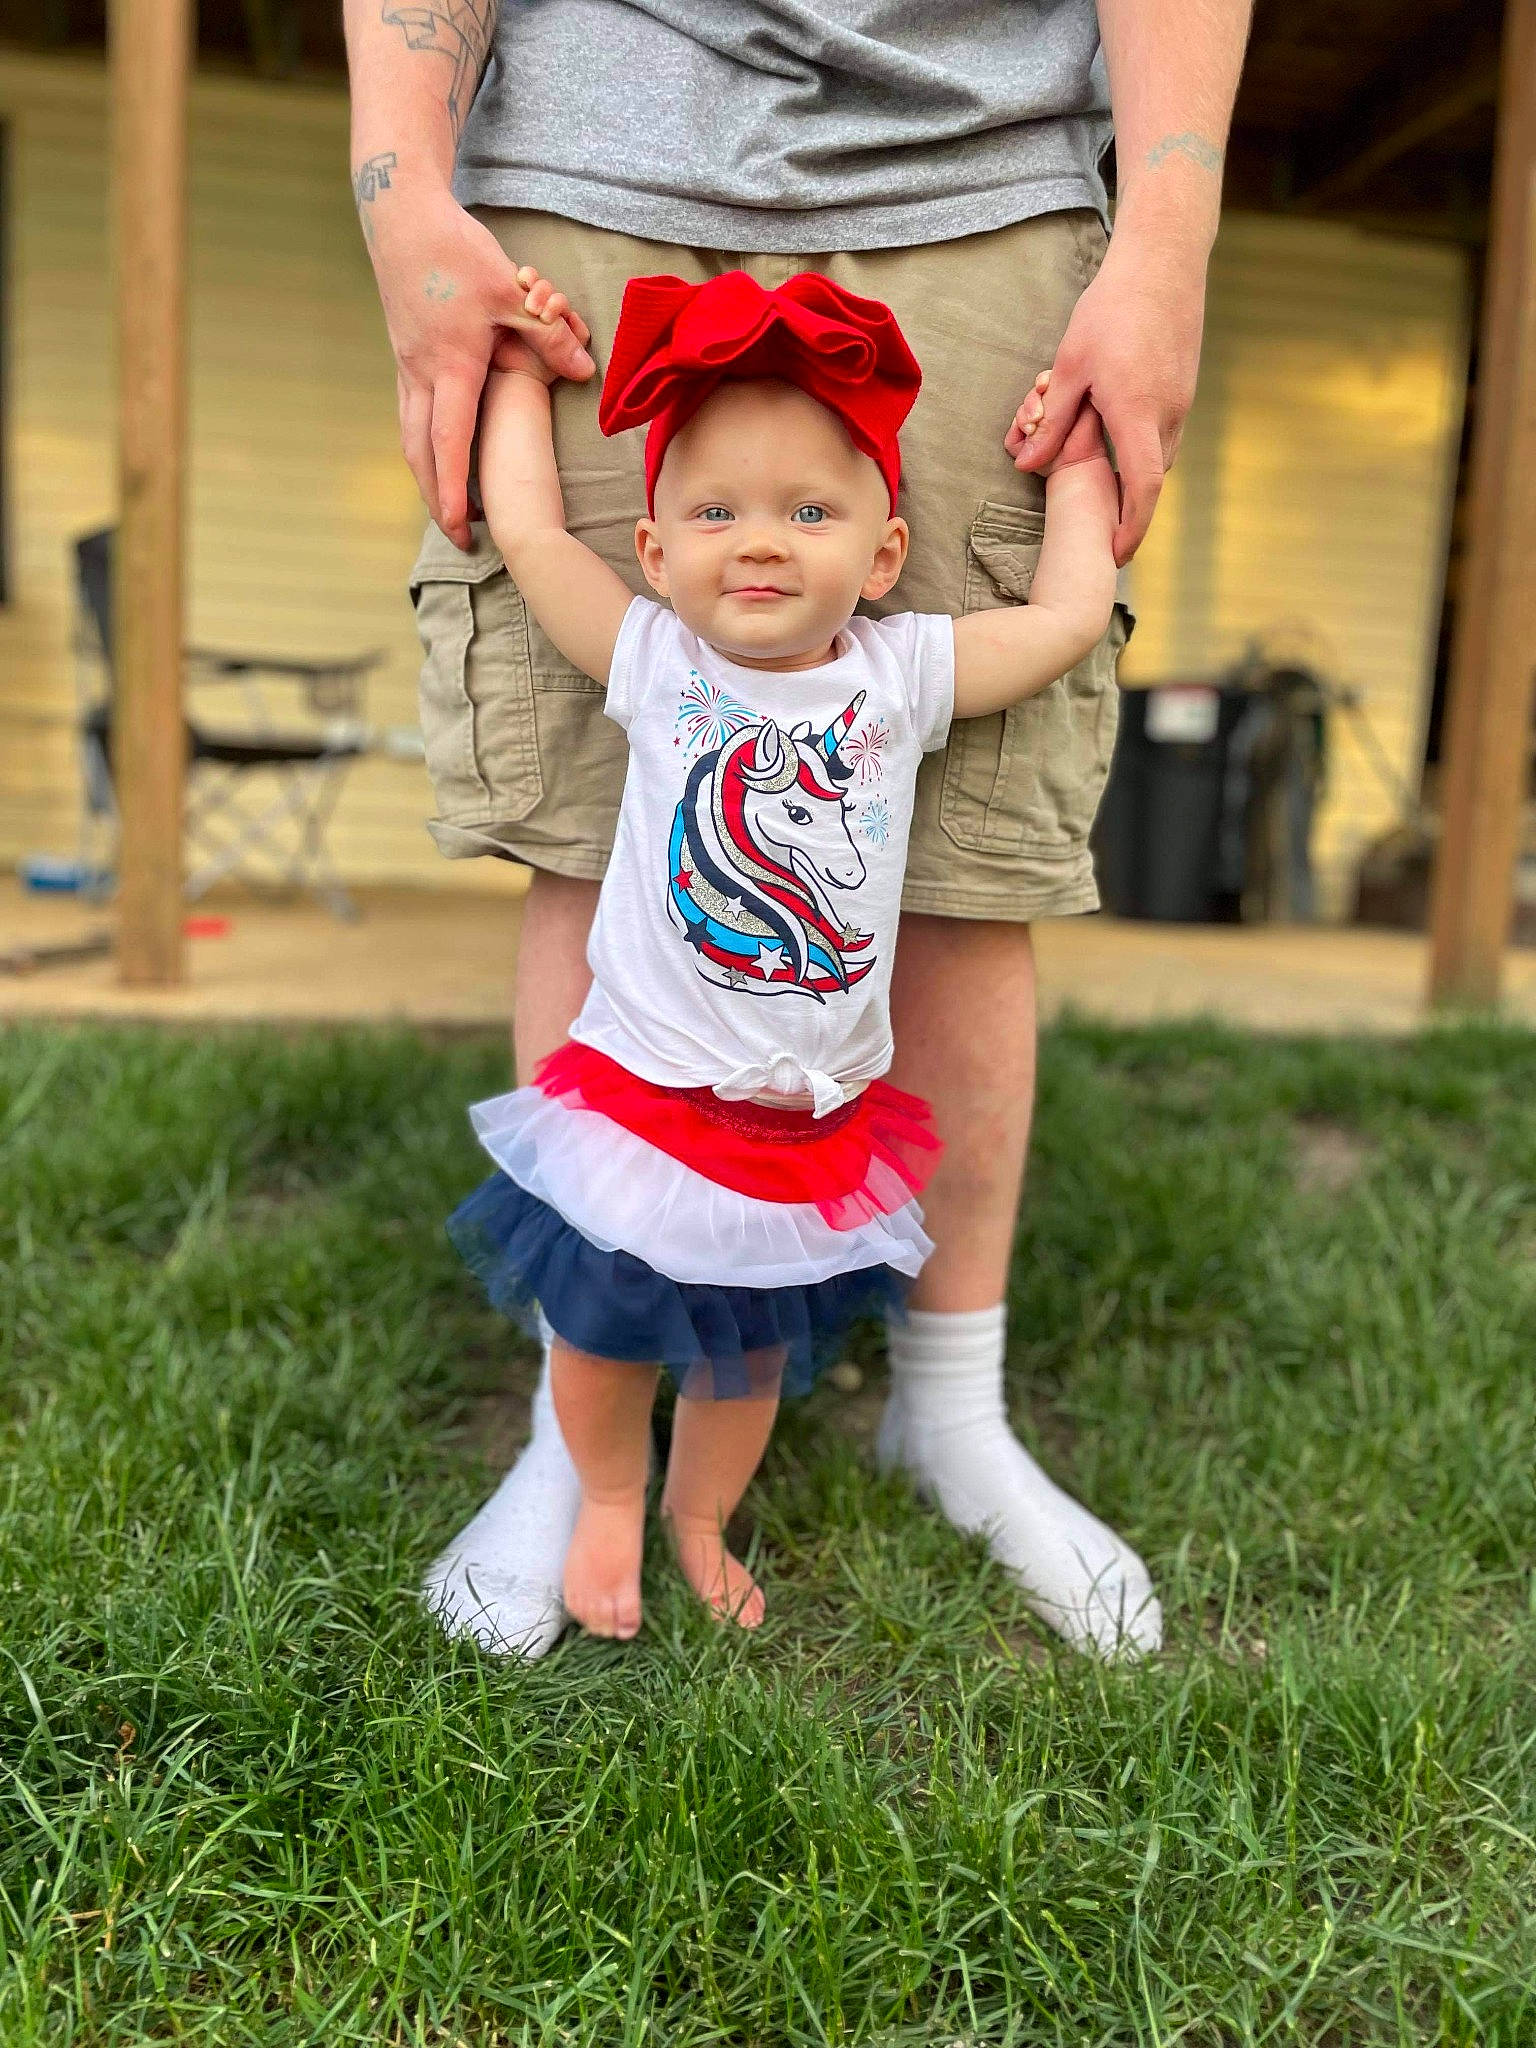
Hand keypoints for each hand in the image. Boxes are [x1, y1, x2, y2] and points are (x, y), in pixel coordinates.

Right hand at [368, 184, 594, 546]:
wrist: (399, 215)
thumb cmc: (456, 251)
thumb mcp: (512, 291)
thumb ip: (549, 334)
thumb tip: (584, 371)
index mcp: (451, 367)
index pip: (451, 442)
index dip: (453, 488)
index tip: (458, 526)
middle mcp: (420, 374)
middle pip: (421, 453)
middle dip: (436, 498)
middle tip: (457, 536)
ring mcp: (406, 365)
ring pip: (410, 435)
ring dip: (426, 474)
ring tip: (447, 505)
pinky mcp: (404, 353)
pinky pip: (409, 413)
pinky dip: (422, 443)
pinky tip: (436, 453)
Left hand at [1005, 231, 1205, 564]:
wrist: (1163, 260)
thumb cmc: (1111, 309)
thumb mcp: (1069, 367)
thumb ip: (1051, 422)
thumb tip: (1026, 465)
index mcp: (1138, 415)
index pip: (1141, 490)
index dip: (1130, 529)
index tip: (1115, 556)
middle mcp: (1169, 415)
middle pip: (1148, 480)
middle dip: (1124, 505)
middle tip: (1095, 521)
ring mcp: (1182, 401)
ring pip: (1156, 456)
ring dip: (1129, 472)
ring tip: (1097, 473)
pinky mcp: (1184, 388)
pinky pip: (1162, 433)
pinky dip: (1138, 446)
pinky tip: (1112, 434)